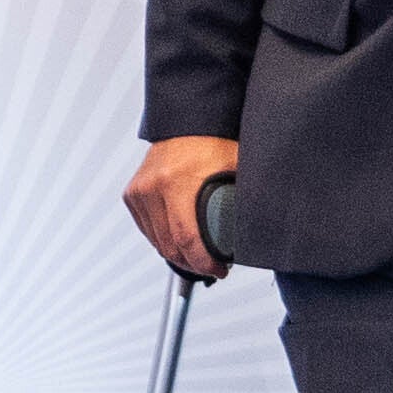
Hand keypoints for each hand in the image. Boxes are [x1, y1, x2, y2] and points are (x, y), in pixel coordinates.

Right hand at [125, 136, 244, 279]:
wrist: (186, 122)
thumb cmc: (212, 142)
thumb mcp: (235, 169)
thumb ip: (244, 198)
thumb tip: (260, 227)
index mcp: (177, 182)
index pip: (187, 239)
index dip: (205, 263)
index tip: (220, 270)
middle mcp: (152, 187)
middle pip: (170, 246)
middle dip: (193, 264)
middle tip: (212, 267)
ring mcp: (139, 191)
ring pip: (157, 242)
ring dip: (177, 255)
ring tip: (199, 256)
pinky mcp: (132, 194)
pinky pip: (147, 230)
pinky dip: (163, 240)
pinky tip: (180, 242)